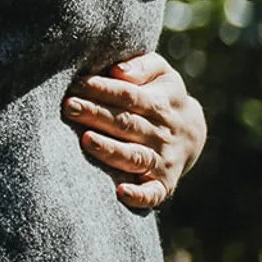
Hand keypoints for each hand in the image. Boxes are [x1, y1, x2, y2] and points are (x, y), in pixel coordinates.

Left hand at [62, 52, 205, 211]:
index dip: (103, 89)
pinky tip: (120, 192)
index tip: (76, 84)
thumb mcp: (161, 73)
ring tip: (86, 140)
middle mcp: (162, 133)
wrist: (193, 132)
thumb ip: (142, 66)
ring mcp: (163, 160)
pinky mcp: (164, 183)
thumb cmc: (162, 94)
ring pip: (135, 156)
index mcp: (160, 102)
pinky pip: (154, 193)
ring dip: (111, 150)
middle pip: (126, 124)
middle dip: (96, 115)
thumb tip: (119, 70)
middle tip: (69, 107)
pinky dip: (140, 195)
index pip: (129, 95)